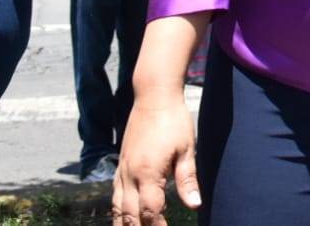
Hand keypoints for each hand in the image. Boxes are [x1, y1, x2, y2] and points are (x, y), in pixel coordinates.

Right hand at [113, 92, 200, 223]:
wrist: (153, 96)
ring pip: (117, 207)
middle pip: (130, 214)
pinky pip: (115, 194)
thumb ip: (188, 180)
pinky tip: (124, 216)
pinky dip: (118, 210)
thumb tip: (195, 205)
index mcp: (148, 172)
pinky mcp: (121, 164)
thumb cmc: (174, 121)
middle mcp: (130, 174)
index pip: (150, 211)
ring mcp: (122, 170)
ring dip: (125, 224)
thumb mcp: (187, 149)